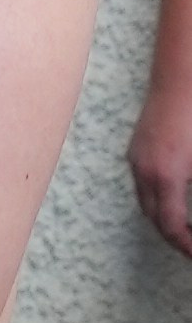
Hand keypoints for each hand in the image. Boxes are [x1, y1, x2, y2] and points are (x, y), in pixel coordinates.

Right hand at [131, 78, 191, 256]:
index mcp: (167, 176)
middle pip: (153, 218)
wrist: (183, 76)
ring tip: (186, 225)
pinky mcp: (137, 146)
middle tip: (191, 245)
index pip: (171, 226)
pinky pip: (142, 183)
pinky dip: (156, 197)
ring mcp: (137, 157)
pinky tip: (175, 195)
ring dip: (163, 216)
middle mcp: (145, 170)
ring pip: (145, 200)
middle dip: (172, 236)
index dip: (185, 246)